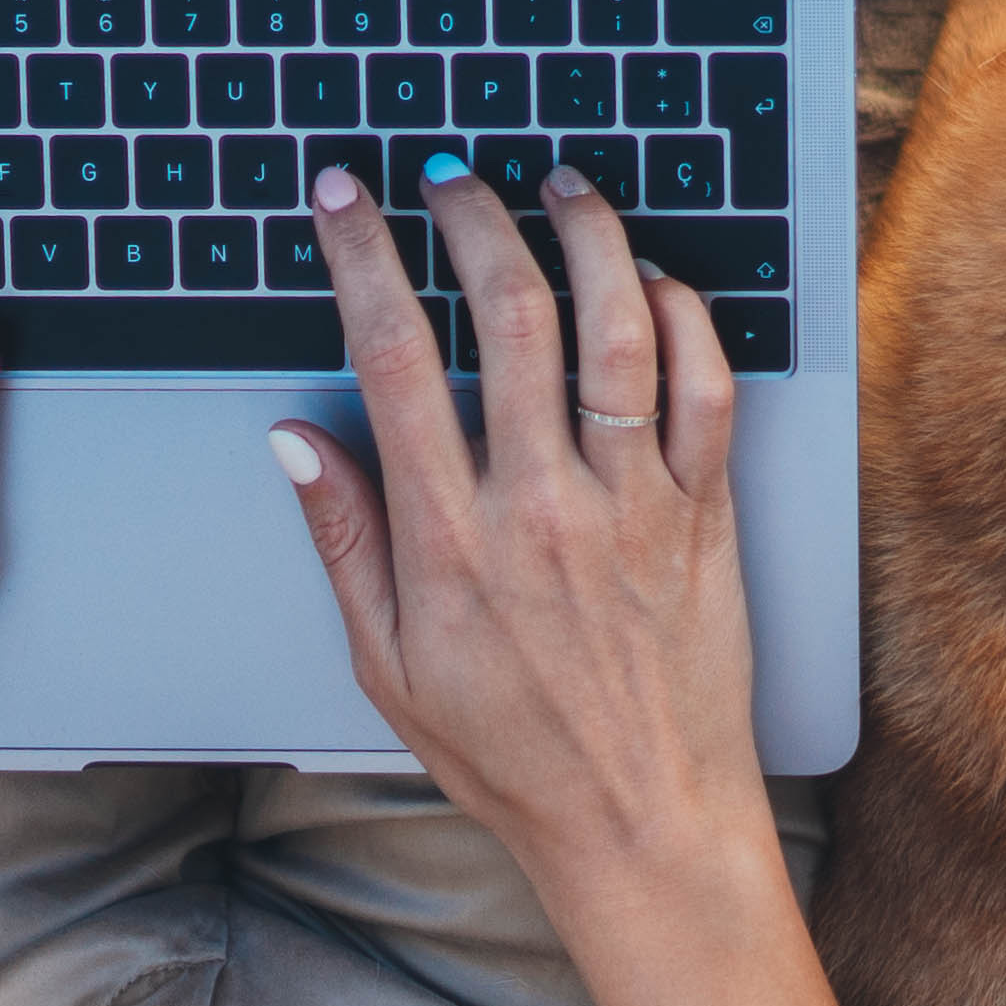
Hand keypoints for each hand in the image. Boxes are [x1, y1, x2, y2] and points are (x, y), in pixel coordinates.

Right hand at [264, 155, 771, 890]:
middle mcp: (545, 507)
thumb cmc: (514, 759)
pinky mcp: (706, 515)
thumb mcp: (389, 669)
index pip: (395, 358)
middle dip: (473, 219)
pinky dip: (686, 315)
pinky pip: (708, 387)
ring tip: (558, 189)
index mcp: (451, 542)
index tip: (347, 199)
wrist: (643, 826)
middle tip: (450, 179)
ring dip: (588, 236)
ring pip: (619, 328)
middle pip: (512, 315)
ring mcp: (635, 506)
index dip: (364, 258)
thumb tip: (297, 440)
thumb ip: (344, 544)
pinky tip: (654, 280)